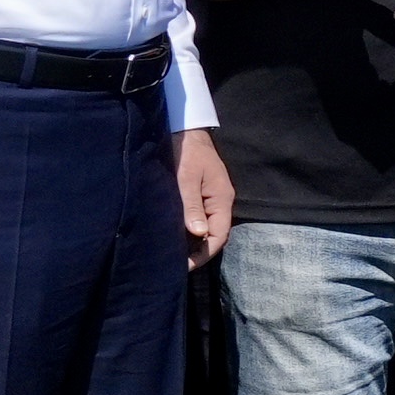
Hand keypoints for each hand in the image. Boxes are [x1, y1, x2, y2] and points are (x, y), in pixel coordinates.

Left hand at [175, 129, 236, 265]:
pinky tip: (174, 235)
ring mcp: (210, 198)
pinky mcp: (200, 194)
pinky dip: (187, 229)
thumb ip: (191, 206)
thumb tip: (199, 234)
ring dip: (191, 241)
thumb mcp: (187, 179)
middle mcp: (219, 201)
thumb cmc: (186, 152)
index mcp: (222, 199)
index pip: (219, 235)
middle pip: (214, 234)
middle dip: (197, 251)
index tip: (184, 265)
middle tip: (175, 264)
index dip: (203, 253)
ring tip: (173, 254)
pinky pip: (197, 217)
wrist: (184, 129)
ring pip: (205, 227)